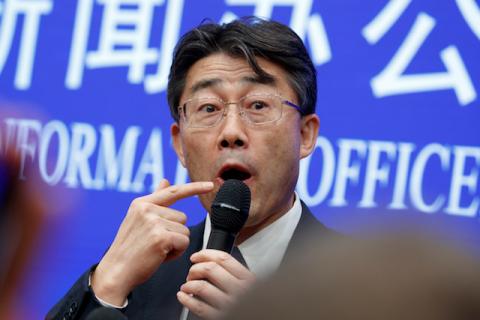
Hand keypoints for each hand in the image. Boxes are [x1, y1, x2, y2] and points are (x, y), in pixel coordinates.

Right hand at [91, 179, 213, 305]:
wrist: (115, 272)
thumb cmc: (129, 249)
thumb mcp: (139, 221)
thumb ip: (155, 202)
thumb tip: (165, 181)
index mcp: (141, 203)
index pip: (173, 191)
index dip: (194, 188)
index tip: (210, 185)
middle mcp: (147, 209)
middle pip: (182, 217)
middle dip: (174, 233)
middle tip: (154, 244)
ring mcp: (153, 222)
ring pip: (184, 230)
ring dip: (175, 243)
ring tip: (156, 250)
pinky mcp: (161, 237)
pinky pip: (184, 242)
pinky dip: (176, 252)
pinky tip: (160, 256)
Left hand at [177, 249, 255, 318]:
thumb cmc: (254, 306)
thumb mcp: (252, 286)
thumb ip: (237, 275)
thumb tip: (213, 262)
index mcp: (248, 279)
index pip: (224, 258)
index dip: (205, 254)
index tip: (196, 256)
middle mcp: (240, 291)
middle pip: (210, 269)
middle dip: (195, 269)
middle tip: (191, 273)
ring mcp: (230, 305)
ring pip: (202, 287)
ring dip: (188, 284)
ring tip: (186, 286)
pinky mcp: (221, 318)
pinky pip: (199, 307)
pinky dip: (186, 300)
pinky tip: (183, 297)